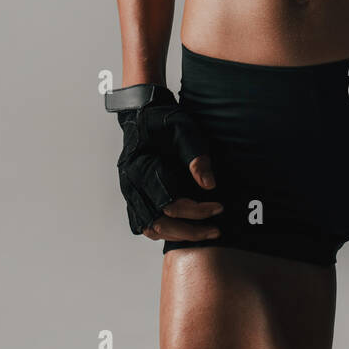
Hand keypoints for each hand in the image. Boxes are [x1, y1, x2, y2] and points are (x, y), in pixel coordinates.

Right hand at [113, 93, 222, 238]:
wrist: (142, 114)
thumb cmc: (162, 120)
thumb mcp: (184, 130)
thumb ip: (196, 157)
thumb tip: (209, 185)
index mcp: (143, 168)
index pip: (171, 204)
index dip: (197, 211)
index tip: (218, 207)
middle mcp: (132, 184)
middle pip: (159, 223)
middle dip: (190, 231)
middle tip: (215, 231)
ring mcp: (129, 191)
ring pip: (150, 228)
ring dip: (176, 234)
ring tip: (202, 233)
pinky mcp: (132, 195)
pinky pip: (143, 224)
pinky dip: (163, 230)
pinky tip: (182, 227)